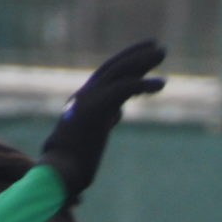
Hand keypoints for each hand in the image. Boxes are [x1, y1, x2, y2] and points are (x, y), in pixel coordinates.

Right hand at [39, 40, 166, 199]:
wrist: (59, 174)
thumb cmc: (72, 165)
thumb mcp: (92, 135)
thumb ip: (105, 119)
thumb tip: (117, 112)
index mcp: (84, 102)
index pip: (108, 77)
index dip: (128, 66)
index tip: (146, 62)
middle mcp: (85, 96)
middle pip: (113, 68)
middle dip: (136, 55)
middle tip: (158, 47)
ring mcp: (89, 100)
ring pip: (119, 72)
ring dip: (142, 61)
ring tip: (162, 52)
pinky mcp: (96, 108)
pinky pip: (123, 88)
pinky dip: (143, 83)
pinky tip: (161, 84)